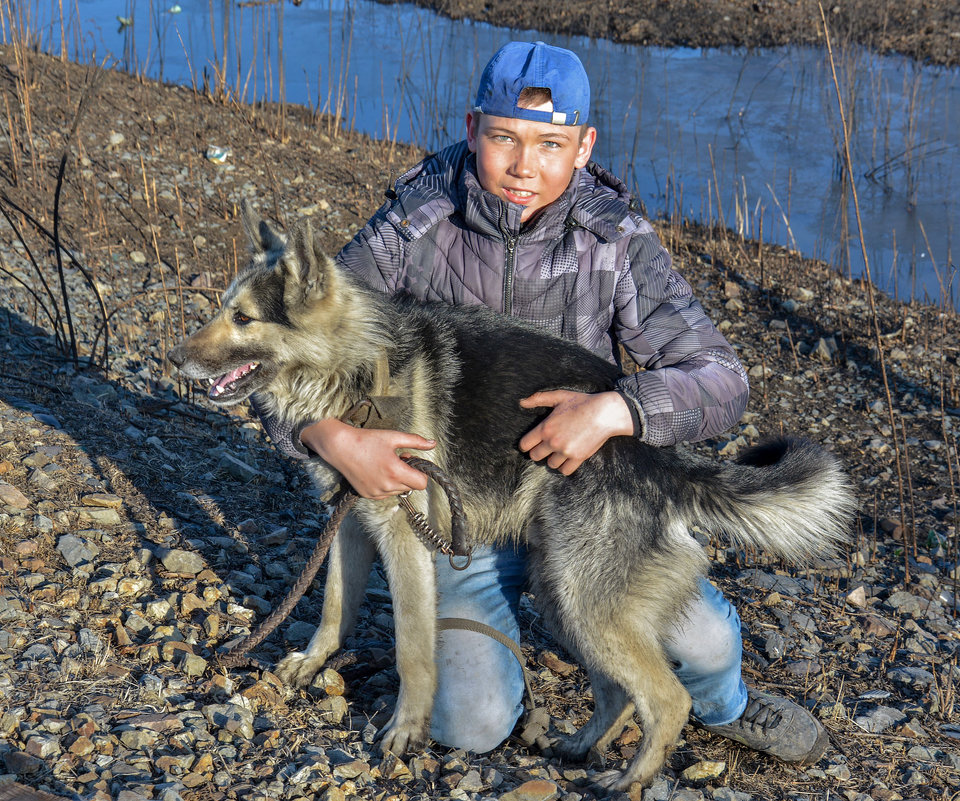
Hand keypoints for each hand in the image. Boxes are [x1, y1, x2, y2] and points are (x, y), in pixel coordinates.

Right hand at [300, 418, 434, 499]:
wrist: (341, 447)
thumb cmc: (367, 440)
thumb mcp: (394, 437)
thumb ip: (416, 441)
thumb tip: (433, 444)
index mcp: (395, 471)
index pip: (421, 483)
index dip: (421, 473)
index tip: (413, 462)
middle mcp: (386, 486)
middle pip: (411, 487)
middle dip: (409, 474)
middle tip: (398, 459)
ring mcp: (376, 492)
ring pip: (398, 490)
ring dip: (397, 480)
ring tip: (386, 464)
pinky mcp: (368, 495)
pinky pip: (386, 494)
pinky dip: (386, 485)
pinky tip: (376, 471)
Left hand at [518, 390, 633, 475]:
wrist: (605, 413)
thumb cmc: (582, 402)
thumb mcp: (559, 396)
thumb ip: (538, 399)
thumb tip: (521, 402)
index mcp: (545, 428)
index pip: (525, 444)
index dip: (526, 444)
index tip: (531, 444)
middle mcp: (553, 442)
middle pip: (535, 456)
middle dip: (538, 452)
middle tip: (546, 447)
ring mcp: (565, 451)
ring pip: (550, 464)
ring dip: (553, 459)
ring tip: (559, 451)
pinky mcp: (578, 458)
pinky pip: (565, 471)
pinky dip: (564, 467)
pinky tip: (567, 459)